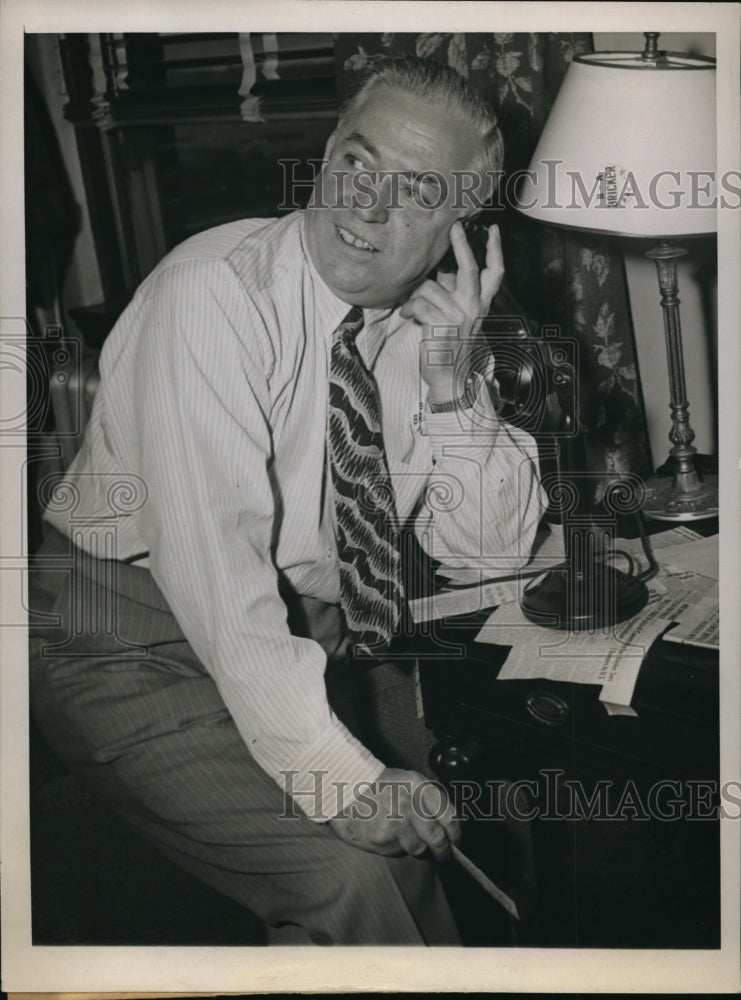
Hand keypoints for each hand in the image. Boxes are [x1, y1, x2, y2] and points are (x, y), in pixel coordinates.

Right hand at [328, 767, 460, 860]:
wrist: (342, 790)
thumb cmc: (377, 786)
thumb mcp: (406, 780)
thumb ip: (428, 798)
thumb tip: (450, 824)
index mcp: (418, 785)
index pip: (449, 816)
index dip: (456, 833)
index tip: (456, 840)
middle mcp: (409, 802)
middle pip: (438, 838)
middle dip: (444, 851)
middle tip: (444, 855)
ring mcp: (395, 821)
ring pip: (420, 848)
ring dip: (418, 849)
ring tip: (407, 838)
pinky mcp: (382, 837)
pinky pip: (400, 851)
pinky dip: (399, 849)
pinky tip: (390, 837)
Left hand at [399, 221, 503, 404]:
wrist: (448, 377)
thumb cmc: (449, 344)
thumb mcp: (458, 315)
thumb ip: (453, 292)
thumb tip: (442, 269)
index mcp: (481, 303)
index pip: (495, 273)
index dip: (495, 249)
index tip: (493, 229)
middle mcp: (473, 307)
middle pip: (469, 268)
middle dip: (461, 244)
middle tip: (455, 227)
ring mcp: (458, 316)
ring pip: (432, 286)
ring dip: (416, 294)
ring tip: (411, 304)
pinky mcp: (441, 325)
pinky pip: (419, 303)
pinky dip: (409, 308)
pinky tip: (407, 315)